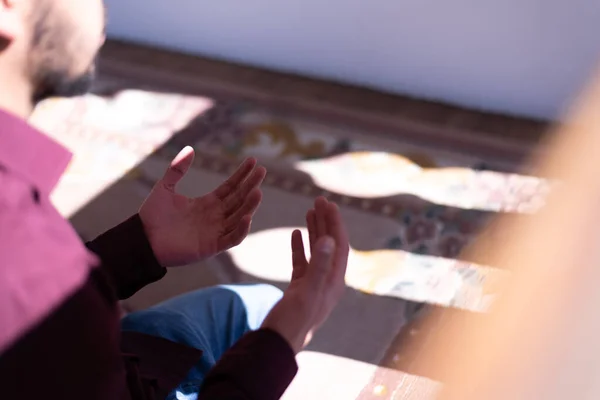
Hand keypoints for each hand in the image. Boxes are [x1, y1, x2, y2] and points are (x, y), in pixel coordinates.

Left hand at [139, 146, 265, 266]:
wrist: (142, 240)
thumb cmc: (152, 216)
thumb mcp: (165, 188)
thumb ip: (177, 169)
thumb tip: (189, 149)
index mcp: (207, 203)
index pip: (231, 187)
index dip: (242, 175)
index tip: (253, 161)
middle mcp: (215, 217)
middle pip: (239, 199)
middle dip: (251, 185)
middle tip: (262, 171)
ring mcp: (215, 232)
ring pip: (239, 216)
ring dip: (250, 205)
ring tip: (257, 191)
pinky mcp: (212, 246)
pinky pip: (232, 238)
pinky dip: (241, 229)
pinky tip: (247, 216)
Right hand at [261, 197, 349, 352]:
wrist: (277, 345)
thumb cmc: (293, 322)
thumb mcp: (307, 292)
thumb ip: (319, 265)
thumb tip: (329, 238)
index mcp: (333, 281)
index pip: (339, 245)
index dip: (335, 223)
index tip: (329, 203)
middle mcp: (327, 281)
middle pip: (330, 245)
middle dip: (326, 222)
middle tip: (319, 200)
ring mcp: (313, 284)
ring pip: (317, 251)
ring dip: (314, 230)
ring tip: (310, 210)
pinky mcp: (299, 288)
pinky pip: (302, 262)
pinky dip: (300, 246)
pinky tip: (295, 233)